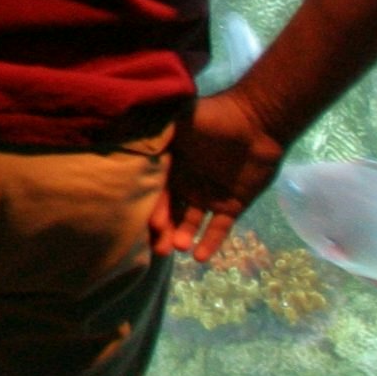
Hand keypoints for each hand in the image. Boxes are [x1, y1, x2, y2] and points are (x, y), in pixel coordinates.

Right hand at [156, 88, 287, 260]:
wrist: (258, 121)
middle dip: (162, 230)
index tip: (149, 222)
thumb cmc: (215, 117)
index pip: (153, 190)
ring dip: (183, 236)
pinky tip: (201, 258)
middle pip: (168, 212)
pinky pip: (218, 228)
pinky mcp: (232, 205)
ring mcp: (208, 195)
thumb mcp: (177, 120)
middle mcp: (184, 182)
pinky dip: (210, 243)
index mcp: (169, 164)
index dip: (149, 207)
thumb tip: (118, 134)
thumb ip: (153, 133)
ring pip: (190, 223)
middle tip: (160, 248)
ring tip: (181, 248)